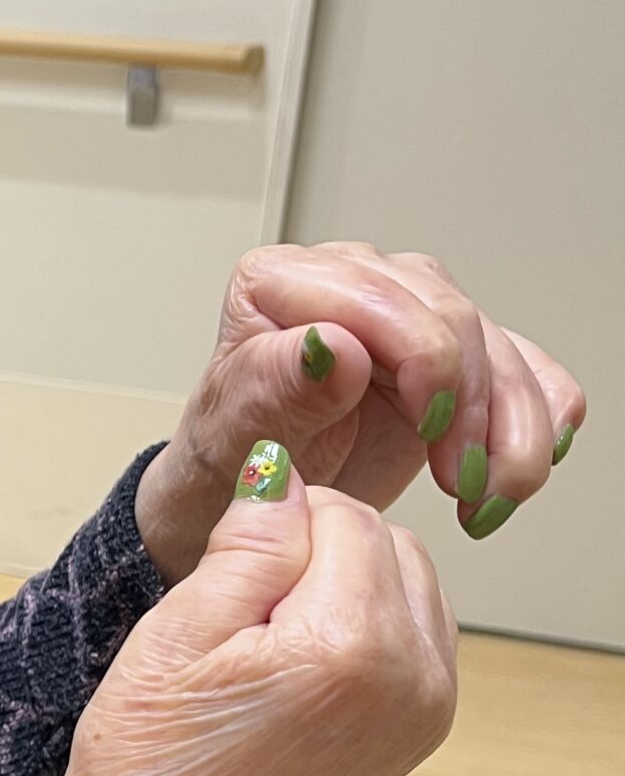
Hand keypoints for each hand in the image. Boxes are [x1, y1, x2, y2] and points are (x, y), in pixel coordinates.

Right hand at [0, 445, 456, 775]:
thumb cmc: (147, 774)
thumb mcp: (178, 630)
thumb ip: (250, 539)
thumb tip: (288, 471)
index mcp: (356, 647)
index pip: (339, 511)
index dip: (269, 522)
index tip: (217, 576)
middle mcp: (413, 680)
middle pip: (383, 539)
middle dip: (313, 550)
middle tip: (233, 616)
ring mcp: (423, 714)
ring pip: (401, 581)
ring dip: (338, 584)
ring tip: (258, 648)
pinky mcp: (413, 735)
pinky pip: (407, 633)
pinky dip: (356, 627)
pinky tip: (288, 671)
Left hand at [134, 243, 585, 581]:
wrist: (262, 493)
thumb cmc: (235, 452)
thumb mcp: (240, 430)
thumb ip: (282, 384)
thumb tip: (335, 346)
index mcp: (284, 281)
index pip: (379, 297)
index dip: (425, 359)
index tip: (431, 430)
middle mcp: (353, 280)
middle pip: (453, 319)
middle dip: (472, 406)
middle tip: (462, 480)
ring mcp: (410, 311)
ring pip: (500, 347)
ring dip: (514, 428)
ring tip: (488, 496)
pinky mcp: (455, 353)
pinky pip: (526, 370)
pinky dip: (540, 420)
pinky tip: (520, 467)